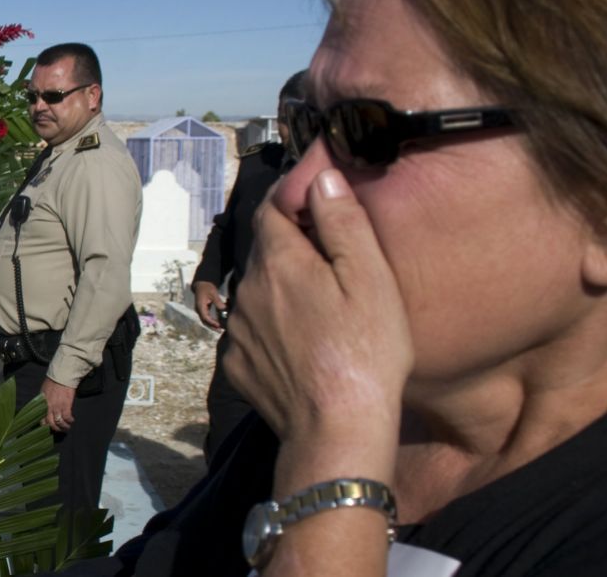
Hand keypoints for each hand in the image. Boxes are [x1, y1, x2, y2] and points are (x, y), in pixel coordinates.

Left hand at [41, 377, 76, 431]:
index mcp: (42, 404)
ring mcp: (57, 407)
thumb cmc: (52, 381)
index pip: (41, 419)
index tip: (50, 426)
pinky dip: (70, 421)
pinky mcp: (66, 405)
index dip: (46, 425)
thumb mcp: (43, 391)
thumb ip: (44, 401)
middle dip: (56, 429)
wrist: (61, 376)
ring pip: (59, 422)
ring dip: (64, 426)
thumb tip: (44, 408)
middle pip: (50, 423)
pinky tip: (72, 420)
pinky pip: (67, 417)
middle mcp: (48, 407)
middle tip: (60, 429)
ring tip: (67, 427)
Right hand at [193, 280, 227, 331]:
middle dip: (212, 326)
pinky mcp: (202, 310)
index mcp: (200, 305)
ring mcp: (200, 310)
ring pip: (205, 321)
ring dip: (212, 325)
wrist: (201, 284)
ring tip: (220, 329)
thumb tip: (224, 310)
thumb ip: (218, 302)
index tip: (219, 325)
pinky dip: (211, 321)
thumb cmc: (207, 287)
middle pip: (204, 321)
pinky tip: (218, 323)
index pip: (205, 317)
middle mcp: (198, 309)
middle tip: (220, 330)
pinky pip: (206, 318)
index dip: (212, 322)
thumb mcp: (214, 293)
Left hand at [223, 169, 407, 488]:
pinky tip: (304, 347)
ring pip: (258, 294)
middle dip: (292, 249)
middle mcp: (247, 290)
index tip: (317, 203)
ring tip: (323, 313)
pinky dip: (272, 331)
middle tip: (332, 265)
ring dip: (282, 292)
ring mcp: (237, 330)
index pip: (271, 209)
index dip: (293, 200)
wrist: (337, 430)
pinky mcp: (236, 364)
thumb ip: (343, 222)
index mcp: (278, 261)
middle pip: (265, 252)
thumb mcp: (369, 277)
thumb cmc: (366, 351)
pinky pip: (252, 334)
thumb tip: (322, 177)